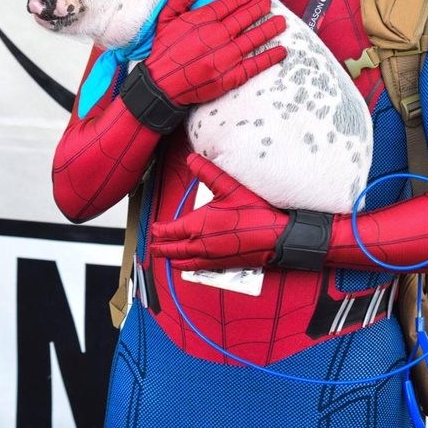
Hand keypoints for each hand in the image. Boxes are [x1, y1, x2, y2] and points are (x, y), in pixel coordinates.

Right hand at [145, 0, 285, 105]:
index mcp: (202, 20)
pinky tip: (281, 51)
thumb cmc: (163, 51)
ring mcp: (225, 57)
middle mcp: (217, 36)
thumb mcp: (165, 18)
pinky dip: (270, 57)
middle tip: (269, 2)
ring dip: (270, 29)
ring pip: (254, 38)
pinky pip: (255, 64)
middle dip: (259, 8)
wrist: (161, 85)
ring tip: (281, 22)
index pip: (228, 4)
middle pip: (244, 18)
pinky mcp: (230, 76)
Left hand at [150, 153, 288, 269]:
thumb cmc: (253, 212)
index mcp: (198, 224)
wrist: (273, 237)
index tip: (154, 228)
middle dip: (161, 247)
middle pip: (173, 248)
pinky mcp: (220, 264)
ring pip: (183, 260)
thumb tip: (191, 159)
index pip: (171, 229)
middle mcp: (199, 243)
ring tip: (166, 257)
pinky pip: (196, 268)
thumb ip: (207, 172)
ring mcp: (209, 256)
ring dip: (171, 258)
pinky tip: (187, 266)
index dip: (160, 229)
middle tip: (153, 246)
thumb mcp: (229, 186)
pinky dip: (186, 267)